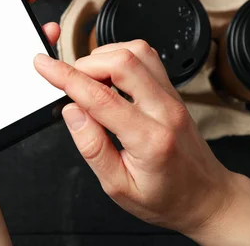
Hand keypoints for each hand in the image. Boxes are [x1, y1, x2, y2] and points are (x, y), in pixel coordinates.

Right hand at [34, 40, 249, 244]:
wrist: (205, 198)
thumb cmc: (165, 197)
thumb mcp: (119, 187)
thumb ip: (92, 148)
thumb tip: (71, 111)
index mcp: (149, 139)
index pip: (100, 97)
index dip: (65, 77)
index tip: (44, 65)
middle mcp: (165, 111)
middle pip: (123, 62)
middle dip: (85, 63)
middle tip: (69, 81)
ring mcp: (172, 97)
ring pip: (138, 51)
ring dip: (104, 56)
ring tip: (88, 78)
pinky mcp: (173, 91)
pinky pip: (147, 57)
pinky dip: (120, 57)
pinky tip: (108, 76)